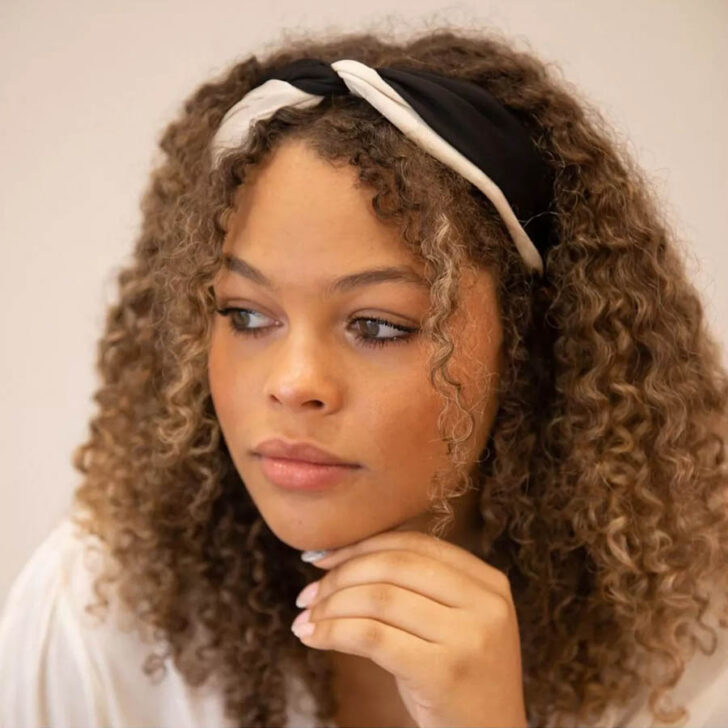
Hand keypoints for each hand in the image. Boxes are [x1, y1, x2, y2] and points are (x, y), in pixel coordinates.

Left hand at [291, 529, 527, 727]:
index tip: (323, 558)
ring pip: (379, 598)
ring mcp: (468, 637)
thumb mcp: (453, 624)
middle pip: (394, 565)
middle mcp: (485, 603)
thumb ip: (418, 586)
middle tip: (308, 594)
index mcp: (488, 582)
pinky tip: (312, 637)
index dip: (362, 546)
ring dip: (331, 606)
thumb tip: (341, 556)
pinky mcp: (444, 671)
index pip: (414, 543)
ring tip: (306, 618)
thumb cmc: (457, 682)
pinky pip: (372, 636)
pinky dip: (333, 631)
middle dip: (340, 575)